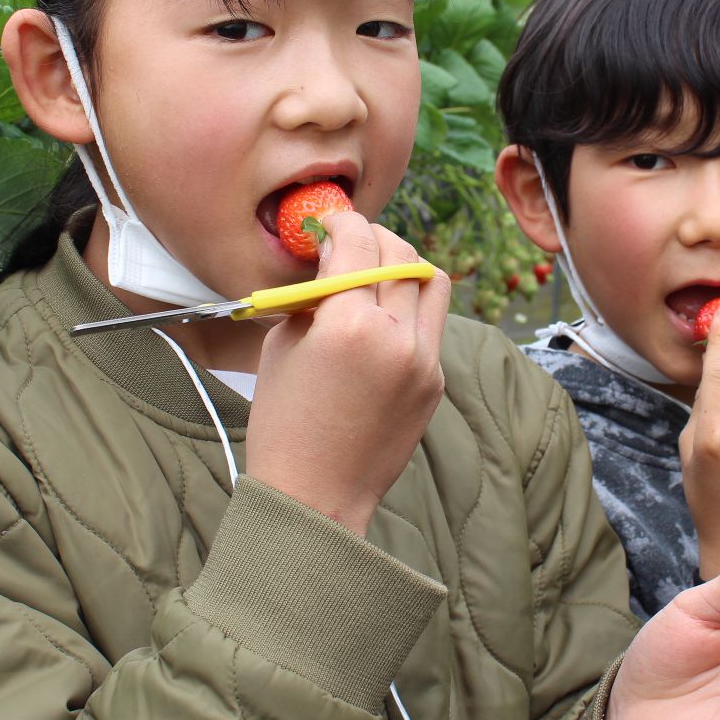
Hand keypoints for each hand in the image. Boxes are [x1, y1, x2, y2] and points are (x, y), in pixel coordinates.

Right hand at [245, 211, 452, 532]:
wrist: (316, 497)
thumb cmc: (284, 423)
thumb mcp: (283, 345)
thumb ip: (314, 295)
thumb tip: (332, 259)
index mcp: (349, 325)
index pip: (358, 242)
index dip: (341, 223)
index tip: (328, 224)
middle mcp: (397, 338)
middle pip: (400, 253)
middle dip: (373, 238)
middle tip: (350, 244)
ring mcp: (424, 362)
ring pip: (432, 281)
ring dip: (404, 266)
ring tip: (374, 275)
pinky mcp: (435, 382)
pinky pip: (432, 323)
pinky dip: (410, 308)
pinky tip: (381, 321)